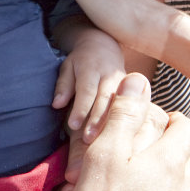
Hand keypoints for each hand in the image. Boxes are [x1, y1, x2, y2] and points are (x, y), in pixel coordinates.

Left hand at [53, 28, 128, 143]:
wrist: (104, 47)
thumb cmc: (81, 62)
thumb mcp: (67, 67)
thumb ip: (63, 86)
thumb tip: (57, 104)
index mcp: (92, 68)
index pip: (87, 90)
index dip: (81, 108)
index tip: (73, 125)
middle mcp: (110, 75)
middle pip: (105, 99)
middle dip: (97, 121)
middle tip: (88, 140)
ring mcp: (124, 83)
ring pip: (120, 105)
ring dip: (112, 124)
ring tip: (102, 143)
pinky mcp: (133, 90)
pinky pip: (130, 107)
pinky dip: (124, 122)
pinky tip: (120, 138)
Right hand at [65, 74, 189, 190]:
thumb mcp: (102, 156)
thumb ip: (123, 116)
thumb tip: (138, 79)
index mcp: (167, 161)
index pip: (186, 126)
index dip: (172, 121)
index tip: (155, 126)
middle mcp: (188, 189)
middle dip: (178, 153)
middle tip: (150, 159)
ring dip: (187, 188)